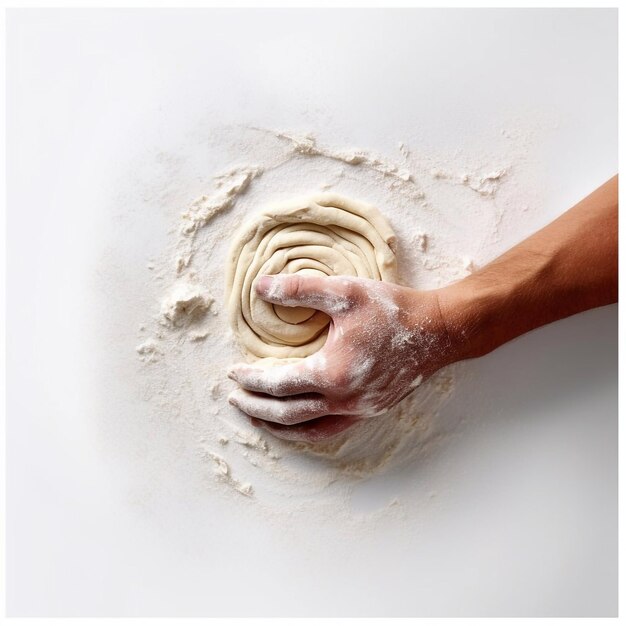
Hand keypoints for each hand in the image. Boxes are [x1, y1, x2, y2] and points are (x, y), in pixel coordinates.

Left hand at [228, 274, 456, 441]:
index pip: (278, 384)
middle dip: (256, 409)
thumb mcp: (344, 292)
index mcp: (332, 374)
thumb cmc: (392, 310)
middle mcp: (344, 400)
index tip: (232, 373)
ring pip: (309, 431)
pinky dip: (307, 430)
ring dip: (278, 428)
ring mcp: (360, 410)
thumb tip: (259, 287)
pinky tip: (300, 422)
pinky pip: (331, 431)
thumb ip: (298, 289)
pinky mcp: (371, 411)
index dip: (250, 380)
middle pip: (287, 414)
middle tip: (235, 399)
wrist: (438, 330)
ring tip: (258, 419)